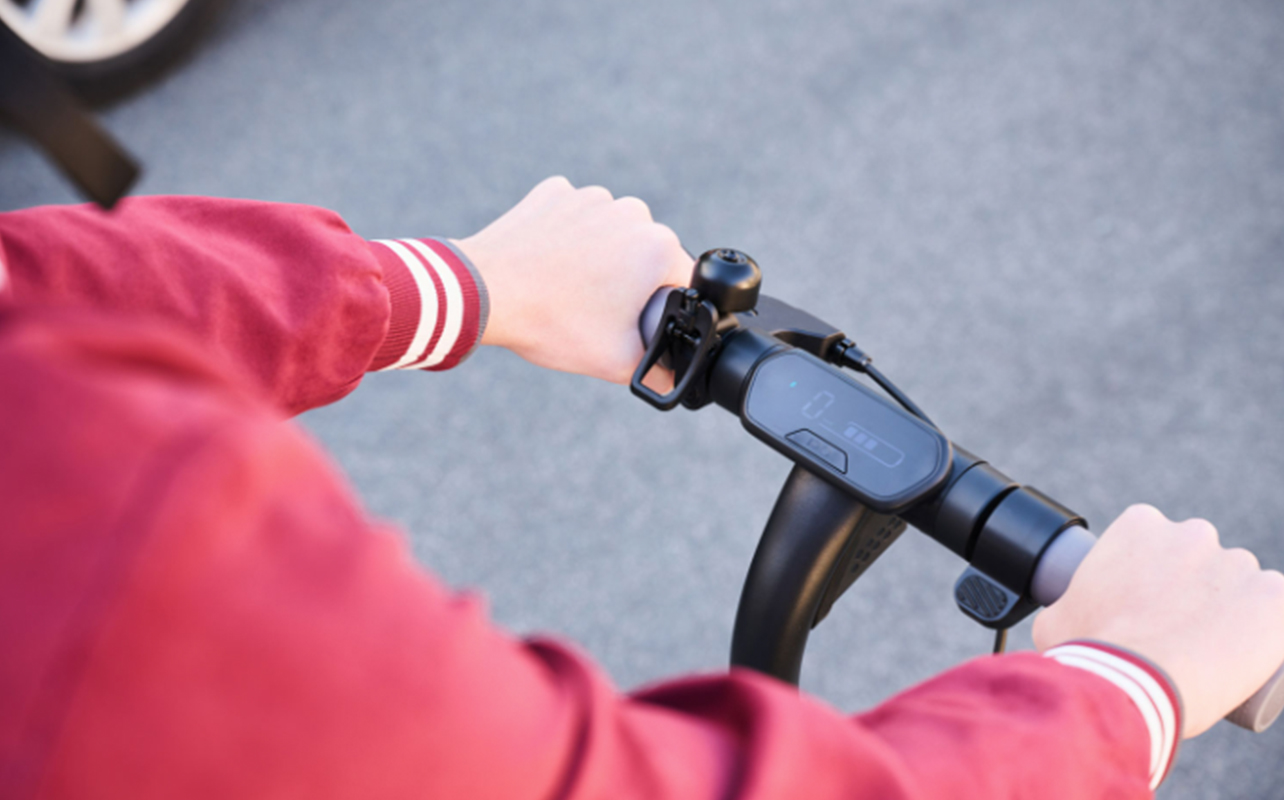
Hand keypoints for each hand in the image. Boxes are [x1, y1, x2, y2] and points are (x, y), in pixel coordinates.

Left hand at [453, 177, 692, 383]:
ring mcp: (589, 196)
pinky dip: (567, 238)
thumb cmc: (551, 322)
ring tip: (568, 289)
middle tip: (597, 312)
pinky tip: (548, 264)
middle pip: (647, 255)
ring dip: (600, 257)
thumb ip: (656, 369)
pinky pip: (574, 218)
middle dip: (631, 282)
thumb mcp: (615, 361)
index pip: (682, 281)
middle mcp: (631, 211)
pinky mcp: (555, 192)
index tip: (634, 324)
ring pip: (611, 234)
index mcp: (657, 246)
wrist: (483, 292)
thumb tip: (670, 375)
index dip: (663, 309)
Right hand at [1032, 504, 1283, 736]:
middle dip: (1195, 588)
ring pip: (1242, 584)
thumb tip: (1064, 618)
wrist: (1132, 683)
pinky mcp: (1274, 597)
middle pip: (1201, 558)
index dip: (1153, 572)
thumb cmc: (1090, 650)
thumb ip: (1066, 606)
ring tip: (1212, 653)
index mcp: (1139, 525)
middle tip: (1180, 630)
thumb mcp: (1057, 617)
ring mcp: (1236, 563)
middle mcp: (1192, 533)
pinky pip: (1277, 610)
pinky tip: (1248, 655)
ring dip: (1233, 609)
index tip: (1150, 602)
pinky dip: (1268, 629)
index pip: (1155, 539)